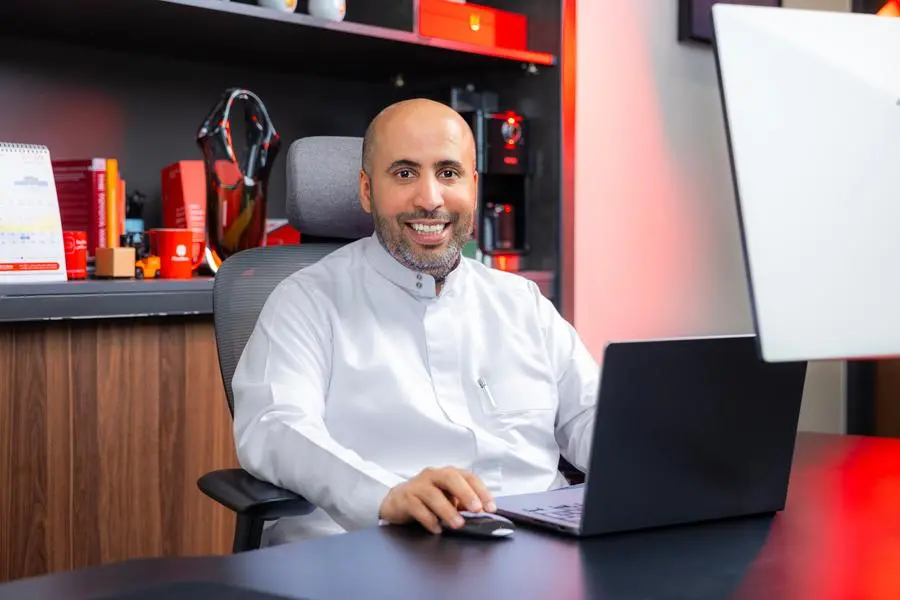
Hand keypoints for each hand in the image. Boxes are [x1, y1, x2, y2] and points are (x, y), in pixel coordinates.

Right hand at [379, 467, 495, 533]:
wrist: (397, 501)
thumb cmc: (427, 499)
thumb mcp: (448, 499)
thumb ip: (464, 504)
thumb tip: (484, 514)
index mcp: (448, 474)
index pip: (469, 477)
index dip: (482, 491)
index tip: (490, 508)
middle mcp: (433, 475)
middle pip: (451, 478)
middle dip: (466, 494)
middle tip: (476, 510)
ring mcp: (417, 485)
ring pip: (433, 494)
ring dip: (448, 510)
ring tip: (457, 524)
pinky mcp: (404, 498)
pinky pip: (417, 508)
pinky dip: (429, 520)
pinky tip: (437, 529)